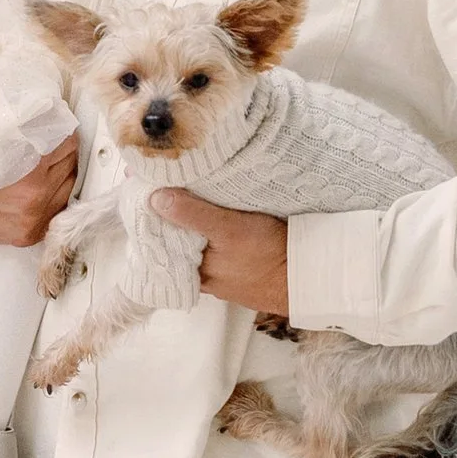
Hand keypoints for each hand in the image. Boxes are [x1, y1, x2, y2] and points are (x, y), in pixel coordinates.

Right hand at [0, 137, 78, 249]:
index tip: (55, 128)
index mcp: (28, 174)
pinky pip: (53, 211)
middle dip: (60, 153)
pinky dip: (49, 198)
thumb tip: (55, 115)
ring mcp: (30, 222)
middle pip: (69, 166)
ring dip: (58, 176)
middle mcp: (32, 202)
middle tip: (46, 145)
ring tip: (38, 167)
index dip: (60, 132)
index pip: (66, 144)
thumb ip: (28, 128)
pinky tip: (33, 188)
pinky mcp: (26, 236)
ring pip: (66, 189)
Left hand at [151, 190, 291, 316]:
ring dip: (195, 220)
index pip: (160, 240)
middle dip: (172, 214)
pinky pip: (218, 245)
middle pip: (178, 241)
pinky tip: (218, 212)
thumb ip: (192, 215)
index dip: (153, 213)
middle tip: (164, 180)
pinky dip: (214, 228)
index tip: (146, 185)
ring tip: (189, 189)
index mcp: (192, 271)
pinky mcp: (241, 266)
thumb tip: (154, 199)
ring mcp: (223, 273)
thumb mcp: (228, 228)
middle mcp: (204, 276)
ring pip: (199, 243)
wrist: (309, 275)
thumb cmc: (269, 256)